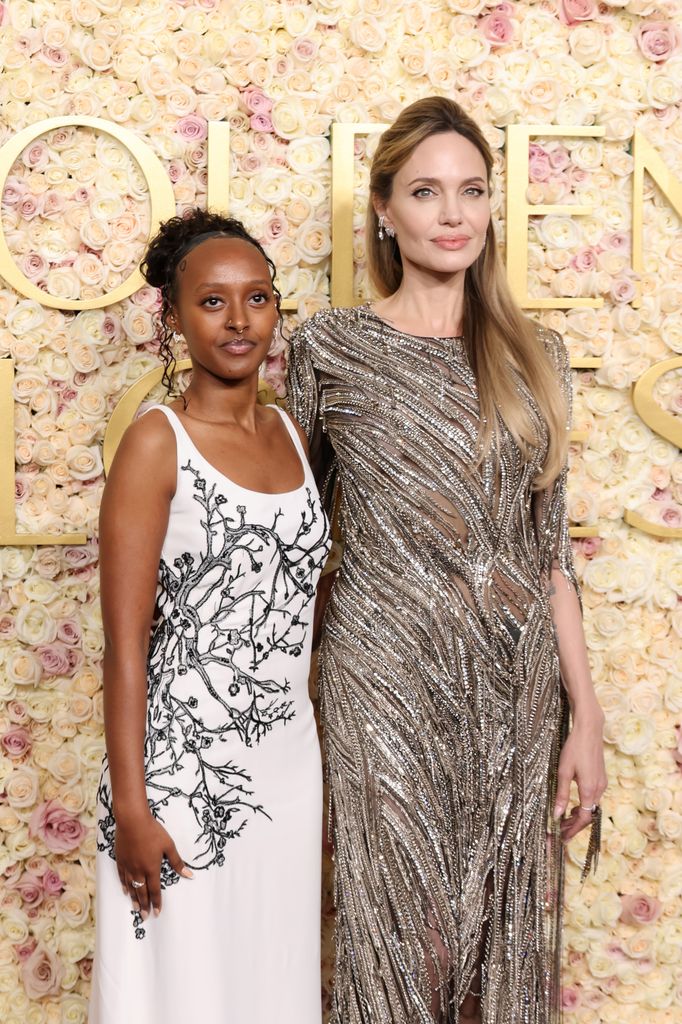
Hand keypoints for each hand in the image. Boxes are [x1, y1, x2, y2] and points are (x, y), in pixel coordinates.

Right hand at [114, 811, 191, 917]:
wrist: (132, 821)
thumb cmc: (153, 831)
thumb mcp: (168, 845)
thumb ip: (177, 862)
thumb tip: (189, 875)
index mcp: (152, 868)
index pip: (155, 890)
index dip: (157, 902)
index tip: (158, 913)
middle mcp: (139, 871)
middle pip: (142, 892)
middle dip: (145, 906)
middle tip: (145, 917)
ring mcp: (128, 866)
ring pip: (131, 887)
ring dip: (134, 899)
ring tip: (136, 909)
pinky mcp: (121, 860)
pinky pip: (122, 877)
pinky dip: (124, 886)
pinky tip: (125, 891)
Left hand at [553, 703, 606, 842]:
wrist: (589, 730)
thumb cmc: (574, 749)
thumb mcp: (563, 771)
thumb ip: (562, 794)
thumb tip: (557, 815)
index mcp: (589, 790)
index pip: (583, 819)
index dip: (573, 830)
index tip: (562, 838)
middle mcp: (599, 789)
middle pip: (588, 815)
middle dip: (575, 826)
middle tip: (561, 832)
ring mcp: (602, 784)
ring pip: (591, 807)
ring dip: (579, 816)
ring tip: (565, 820)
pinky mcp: (601, 778)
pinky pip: (593, 798)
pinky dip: (584, 806)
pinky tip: (574, 804)